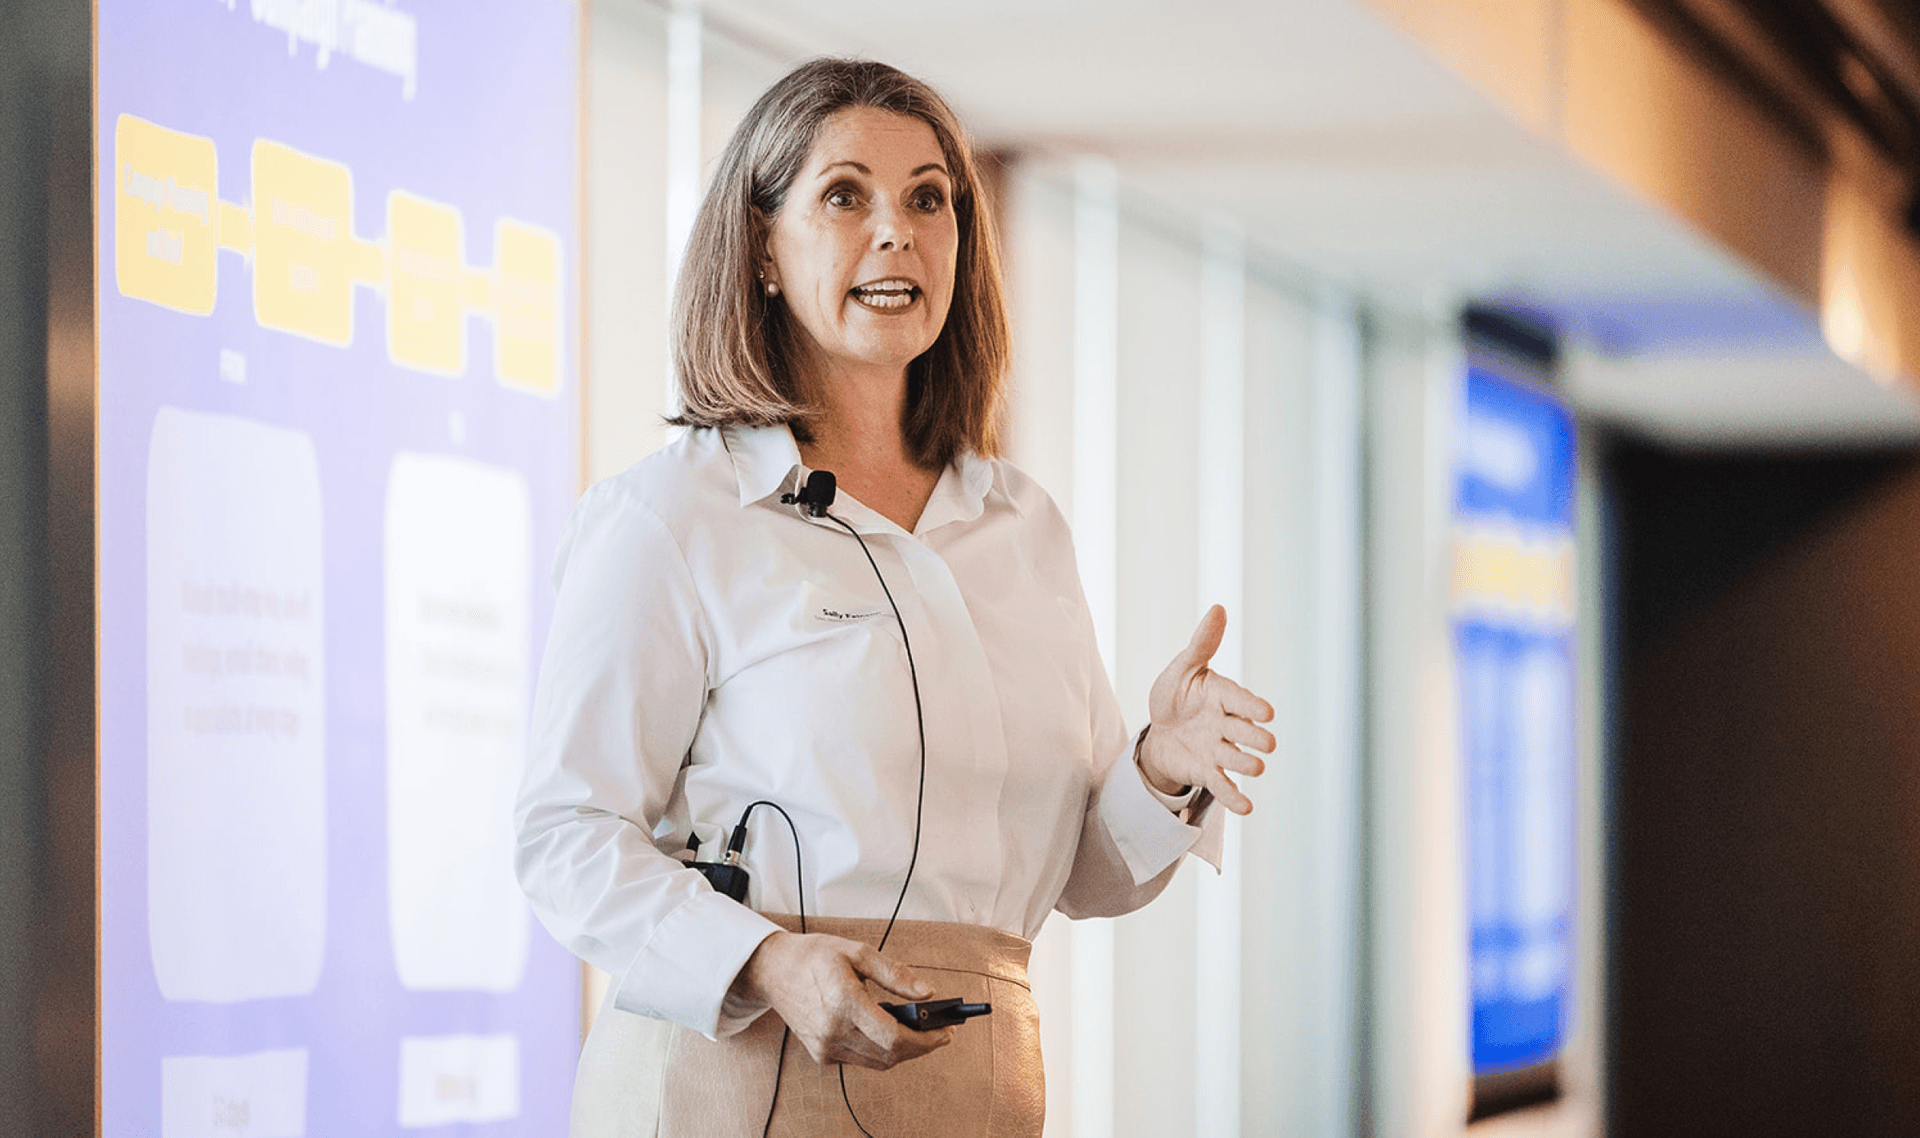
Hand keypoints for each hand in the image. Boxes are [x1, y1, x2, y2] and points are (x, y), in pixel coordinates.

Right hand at [732, 931, 953, 1069]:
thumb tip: (927, 992)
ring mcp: (825, 1046)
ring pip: (878, 1062)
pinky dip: (882, 1051)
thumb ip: (895, 974)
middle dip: (922, 1047)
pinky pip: (862, 1060)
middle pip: (890, 1054)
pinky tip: (890, 1034)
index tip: (946, 1032)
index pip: (893, 1036)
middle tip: (941, 1033)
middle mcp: (832, 1030)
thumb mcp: (858, 952)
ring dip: (904, 1052)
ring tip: (922, 1033)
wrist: (775, 970)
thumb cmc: (816, 956)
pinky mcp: (821, 1054)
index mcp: (843, 1001)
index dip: (925, 1039)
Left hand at [1138, 605, 1274, 814]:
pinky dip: (1234, 796)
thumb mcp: (1182, 668)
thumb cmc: (1175, 694)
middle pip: (1243, 731)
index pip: (1239, 698)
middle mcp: (1225, 723)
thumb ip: (1201, 644)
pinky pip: (1223, 785)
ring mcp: (1218, 749)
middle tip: (1266, 743)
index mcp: (1221, 695)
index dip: (1252, 705)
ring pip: (1236, 758)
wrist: (1160, 730)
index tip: (1267, 712)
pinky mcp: (1208, 771)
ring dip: (1247, 764)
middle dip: (1254, 737)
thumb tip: (1219, 608)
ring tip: (1256, 767)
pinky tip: (1246, 807)